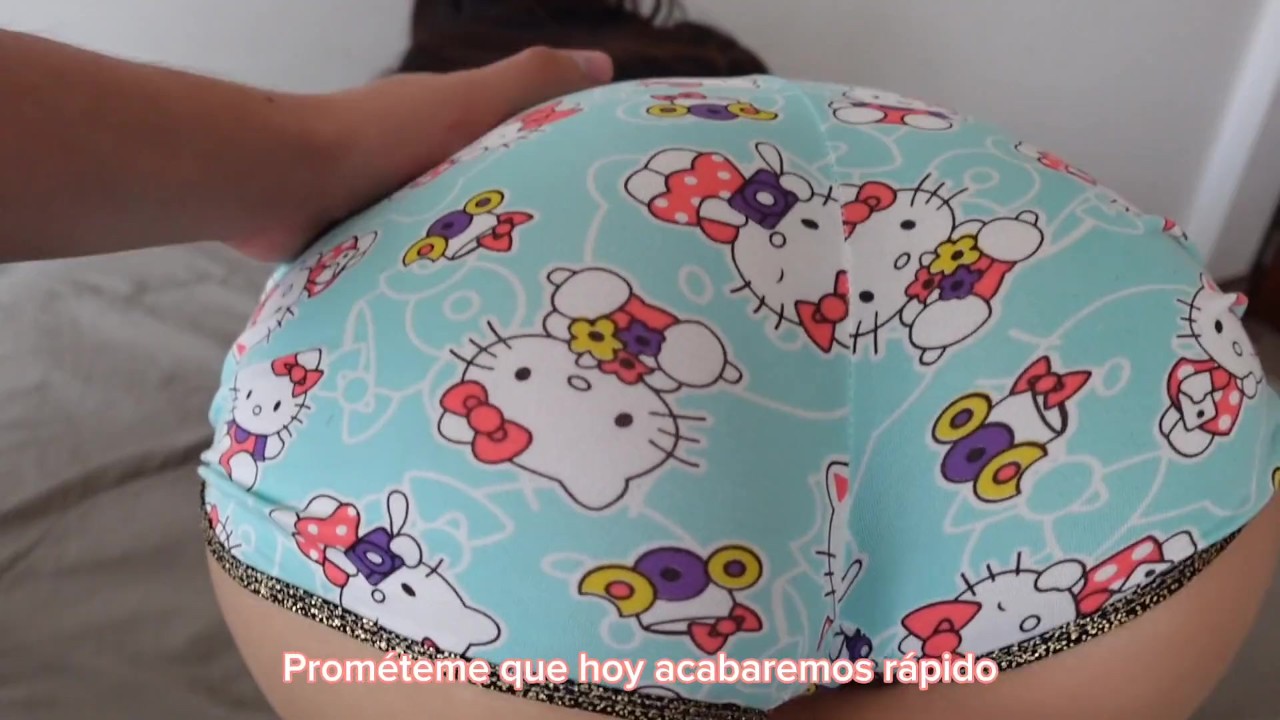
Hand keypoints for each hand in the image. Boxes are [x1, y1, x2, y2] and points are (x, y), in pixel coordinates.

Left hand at [227, 47, 612, 261]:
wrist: (282, 186)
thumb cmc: (379, 139)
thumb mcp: (467, 103)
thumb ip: (528, 84)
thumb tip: (604, 62)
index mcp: (454, 125)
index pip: (525, 139)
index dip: (567, 158)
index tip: (606, 194)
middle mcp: (425, 162)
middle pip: (494, 190)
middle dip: (530, 219)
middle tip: (579, 264)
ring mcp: (394, 206)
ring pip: (457, 235)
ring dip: (484, 256)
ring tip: (534, 297)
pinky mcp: (368, 249)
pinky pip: (417, 268)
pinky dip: (439, 282)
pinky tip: (470, 312)